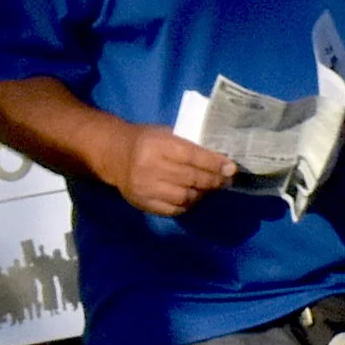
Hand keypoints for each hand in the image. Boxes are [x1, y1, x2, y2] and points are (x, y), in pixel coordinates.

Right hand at [111, 124, 234, 216]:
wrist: (113, 154)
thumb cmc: (147, 141)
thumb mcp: (166, 134)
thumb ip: (190, 146)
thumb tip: (222, 161)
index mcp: (158, 145)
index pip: (193, 157)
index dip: (215, 164)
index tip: (231, 168)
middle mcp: (150, 167)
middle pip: (192, 179)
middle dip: (213, 181)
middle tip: (225, 181)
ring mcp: (145, 188)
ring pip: (185, 197)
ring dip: (202, 194)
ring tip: (208, 188)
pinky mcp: (143, 203)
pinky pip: (174, 209)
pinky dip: (188, 204)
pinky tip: (192, 197)